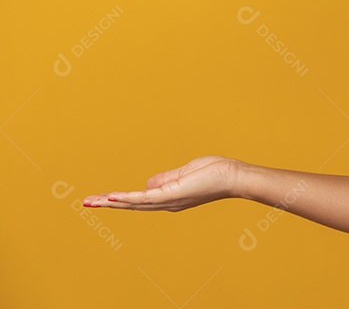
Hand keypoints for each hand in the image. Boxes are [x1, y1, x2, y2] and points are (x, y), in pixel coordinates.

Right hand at [82, 155, 241, 210]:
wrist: (233, 176)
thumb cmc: (215, 172)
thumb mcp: (185, 173)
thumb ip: (166, 178)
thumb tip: (148, 184)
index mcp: (169, 198)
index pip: (139, 200)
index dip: (119, 200)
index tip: (100, 199)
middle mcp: (166, 203)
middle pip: (132, 205)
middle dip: (108, 204)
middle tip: (86, 203)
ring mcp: (169, 200)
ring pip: (135, 203)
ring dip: (112, 202)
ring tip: (92, 201)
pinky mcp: (173, 194)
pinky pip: (146, 198)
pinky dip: (128, 198)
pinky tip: (113, 198)